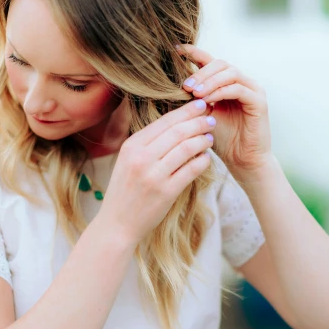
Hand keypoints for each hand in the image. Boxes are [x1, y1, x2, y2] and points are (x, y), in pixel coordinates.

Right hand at [98, 99, 215, 245]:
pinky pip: (191, 170)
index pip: (164, 122)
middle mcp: (141, 158)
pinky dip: (202, 161)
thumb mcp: (127, 161)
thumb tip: (175, 124)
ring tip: (210, 137)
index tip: (200, 105)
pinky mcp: (165, 192)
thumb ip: (146, 144)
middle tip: (211, 118)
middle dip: (198, 122)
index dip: (185, 111)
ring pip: (186, 149)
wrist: (117, 224)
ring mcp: (153, 175)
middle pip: (177, 132)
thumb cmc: (125, 191)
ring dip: (202, 140)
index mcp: (131, 146)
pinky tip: (207, 158)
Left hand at [177, 44, 271, 178]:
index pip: (209, 61)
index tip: (175, 49)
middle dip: (201, 72)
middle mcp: (241, 81)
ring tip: (194, 93)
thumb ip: (189, 100)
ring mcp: (252, 89)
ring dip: (209, 81)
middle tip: (185, 85)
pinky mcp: (259, 101)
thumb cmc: (219, 139)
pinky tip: (207, 100)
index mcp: (225, 82)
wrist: (241, 161)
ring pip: (230, 73)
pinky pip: (238, 89)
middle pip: (220, 63)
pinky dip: (220, 92)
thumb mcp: (199, 116)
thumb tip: (165, 87)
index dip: (193, 52)